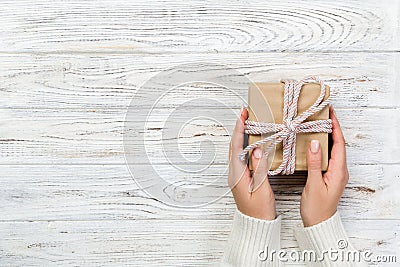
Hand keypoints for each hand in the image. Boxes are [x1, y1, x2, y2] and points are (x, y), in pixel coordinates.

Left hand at [228, 107, 275, 219]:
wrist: (255, 224)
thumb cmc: (259, 210)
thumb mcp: (261, 189)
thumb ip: (259, 169)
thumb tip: (257, 150)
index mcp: (237, 175)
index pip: (236, 147)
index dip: (239, 130)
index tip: (242, 115)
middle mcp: (234, 173)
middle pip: (234, 145)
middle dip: (238, 127)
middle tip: (245, 113)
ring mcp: (236, 175)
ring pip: (236, 150)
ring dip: (240, 135)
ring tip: (247, 121)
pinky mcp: (241, 177)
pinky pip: (240, 156)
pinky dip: (244, 144)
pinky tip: (250, 141)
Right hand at [300, 106, 348, 226]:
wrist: (319, 224)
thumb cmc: (317, 208)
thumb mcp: (313, 185)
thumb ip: (314, 164)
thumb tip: (314, 143)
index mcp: (338, 171)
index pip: (339, 144)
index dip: (335, 127)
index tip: (330, 114)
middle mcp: (339, 170)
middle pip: (338, 144)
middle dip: (332, 128)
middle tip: (323, 114)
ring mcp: (334, 173)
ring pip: (332, 150)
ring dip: (327, 136)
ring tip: (318, 124)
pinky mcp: (328, 176)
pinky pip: (327, 156)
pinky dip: (322, 146)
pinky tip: (313, 143)